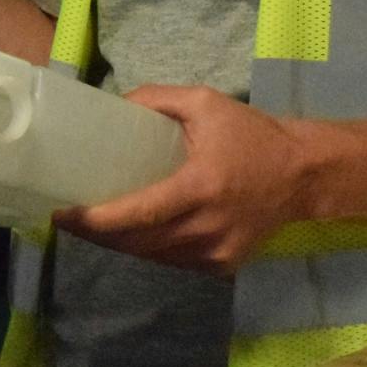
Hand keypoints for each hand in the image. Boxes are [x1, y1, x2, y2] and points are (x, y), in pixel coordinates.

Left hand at [54, 85, 312, 275]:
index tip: (63, 213)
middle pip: (137, 243)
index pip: (138, 213)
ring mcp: (216, 253)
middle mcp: (207, 227)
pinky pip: (173, 262)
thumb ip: (157, 99)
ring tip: (96, 225)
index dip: (95, 220)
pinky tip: (135, 233)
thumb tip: (114, 106)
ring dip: (121, 244)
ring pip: (152, 257)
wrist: (304, 174)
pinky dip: (150, 249)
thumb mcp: (205, 103)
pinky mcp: (223, 266)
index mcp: (200, 187)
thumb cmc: (252, 134)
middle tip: (69, 217)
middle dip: (98, 234)